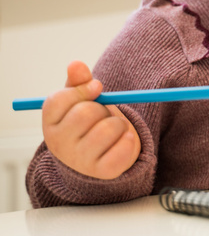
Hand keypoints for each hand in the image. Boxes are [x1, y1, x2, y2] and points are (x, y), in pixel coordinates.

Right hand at [42, 61, 140, 179]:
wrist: (99, 159)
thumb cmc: (88, 124)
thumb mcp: (80, 102)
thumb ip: (78, 83)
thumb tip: (75, 64)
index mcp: (51, 124)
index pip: (59, 100)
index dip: (82, 89)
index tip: (97, 87)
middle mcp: (60, 145)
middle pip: (85, 112)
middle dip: (102, 108)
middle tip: (103, 115)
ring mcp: (80, 161)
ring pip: (109, 127)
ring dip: (119, 123)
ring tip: (113, 130)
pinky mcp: (104, 171)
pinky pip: (125, 145)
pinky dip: (129, 138)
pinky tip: (122, 142)